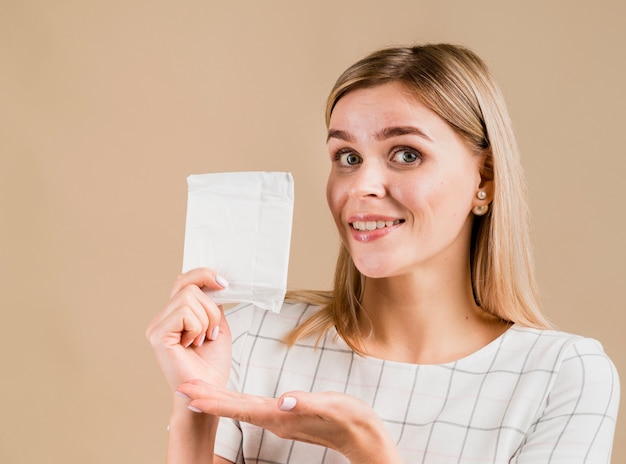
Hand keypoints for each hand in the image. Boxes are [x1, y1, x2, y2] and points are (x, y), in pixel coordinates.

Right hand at [146, 268, 231, 392]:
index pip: (184, 280)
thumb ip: (211, 302)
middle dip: (211, 307)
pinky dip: (198, 327)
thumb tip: (212, 281)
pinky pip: (185, 313)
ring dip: (206, 319)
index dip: (204, 275)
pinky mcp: (158, 335)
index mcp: (174, 313)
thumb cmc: (212, 363)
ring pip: (189, 297)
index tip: (224, 283)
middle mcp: (161, 317)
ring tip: (202, 340)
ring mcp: (157, 326)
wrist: (210, 391)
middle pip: (189, 285)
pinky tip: (193, 344)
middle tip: (212, 331)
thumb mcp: (217, 323)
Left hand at [176, 380, 403, 463]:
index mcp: (283, 416)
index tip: (191, 396)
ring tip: (196, 392)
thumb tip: (284, 399)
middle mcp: (276, 419)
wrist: (361, 437)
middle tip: (181, 389)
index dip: (215, 401)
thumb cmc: (351, 421)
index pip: (242, 407)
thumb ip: (309, 404)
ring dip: (217, 399)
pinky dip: (235, 401)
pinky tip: (228, 398)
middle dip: (207, 399)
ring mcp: (280, 419)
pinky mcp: (285, 416)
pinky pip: (252, 407)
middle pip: (235, 407)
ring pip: (241, 407)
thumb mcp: (334, 408)